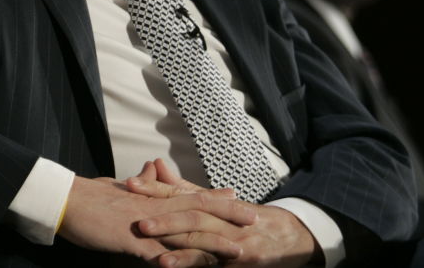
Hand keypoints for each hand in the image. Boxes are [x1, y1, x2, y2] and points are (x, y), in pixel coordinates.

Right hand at [57, 174, 256, 266]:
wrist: (64, 199)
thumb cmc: (88, 195)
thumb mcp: (118, 187)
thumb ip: (141, 183)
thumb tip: (154, 170)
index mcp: (149, 196)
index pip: (188, 194)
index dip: (213, 197)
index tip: (236, 198)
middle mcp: (152, 207)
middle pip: (196, 211)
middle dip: (226, 216)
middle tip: (254, 219)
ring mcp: (142, 224)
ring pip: (185, 234)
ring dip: (213, 243)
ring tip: (238, 250)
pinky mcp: (129, 240)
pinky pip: (158, 254)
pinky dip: (178, 262)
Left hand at [128, 161, 317, 267]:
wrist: (293, 238)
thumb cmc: (250, 219)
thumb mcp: (218, 202)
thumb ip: (184, 188)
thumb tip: (156, 165)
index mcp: (216, 203)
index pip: (181, 193)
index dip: (156, 189)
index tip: (130, 184)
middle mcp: (225, 219)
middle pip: (191, 214)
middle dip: (163, 215)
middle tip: (135, 216)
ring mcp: (235, 242)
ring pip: (202, 239)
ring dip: (174, 243)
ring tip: (150, 242)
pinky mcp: (243, 261)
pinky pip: (213, 263)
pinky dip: (191, 263)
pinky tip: (169, 264)